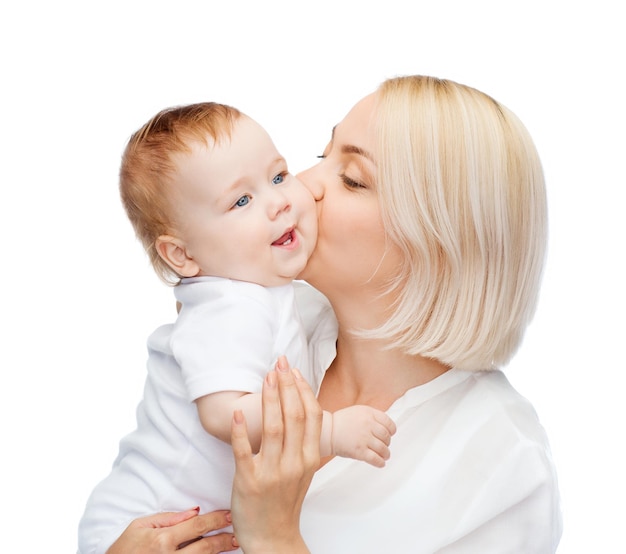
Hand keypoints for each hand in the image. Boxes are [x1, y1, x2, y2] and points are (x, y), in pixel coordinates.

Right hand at [106, 508, 237, 552]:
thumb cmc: (124, 548)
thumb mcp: (140, 526)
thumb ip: (168, 518)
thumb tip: (194, 511)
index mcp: (162, 540)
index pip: (196, 526)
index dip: (215, 520)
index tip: (229, 515)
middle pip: (204, 547)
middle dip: (223, 539)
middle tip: (237, 533)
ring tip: (233, 546)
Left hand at [230, 356, 320, 553]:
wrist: (272, 537)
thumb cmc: (286, 499)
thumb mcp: (304, 469)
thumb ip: (305, 442)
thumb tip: (301, 406)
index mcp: (310, 458)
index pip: (312, 416)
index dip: (303, 389)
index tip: (294, 370)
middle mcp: (295, 463)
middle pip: (295, 416)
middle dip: (287, 385)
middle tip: (280, 363)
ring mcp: (272, 473)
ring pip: (274, 428)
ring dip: (270, 399)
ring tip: (266, 377)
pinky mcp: (249, 481)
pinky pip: (244, 451)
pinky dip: (241, 430)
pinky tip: (238, 413)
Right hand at [331, 405, 396, 466]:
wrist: (327, 431)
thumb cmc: (342, 422)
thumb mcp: (358, 411)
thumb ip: (372, 416)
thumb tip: (386, 427)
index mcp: (369, 413)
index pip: (388, 423)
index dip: (392, 431)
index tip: (391, 434)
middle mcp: (368, 425)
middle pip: (387, 437)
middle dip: (387, 443)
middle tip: (385, 445)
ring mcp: (364, 438)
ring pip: (383, 449)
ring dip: (386, 454)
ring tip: (385, 455)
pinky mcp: (359, 451)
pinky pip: (375, 459)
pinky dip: (380, 462)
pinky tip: (381, 463)